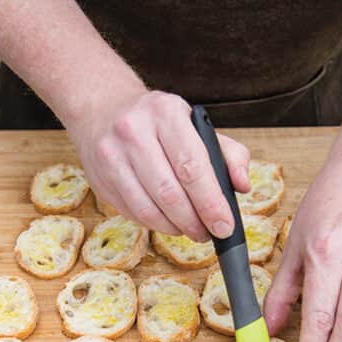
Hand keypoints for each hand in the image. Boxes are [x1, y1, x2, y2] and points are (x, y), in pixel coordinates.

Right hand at [67, 89, 250, 240]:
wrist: (103, 108)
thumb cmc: (160, 123)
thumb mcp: (199, 127)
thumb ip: (230, 155)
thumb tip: (243, 186)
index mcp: (166, 113)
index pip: (192, 167)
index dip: (211, 203)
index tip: (225, 226)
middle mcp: (134, 131)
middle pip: (169, 192)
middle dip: (195, 222)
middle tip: (209, 233)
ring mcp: (111, 155)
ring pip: (148, 208)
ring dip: (175, 228)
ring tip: (191, 230)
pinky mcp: (98, 177)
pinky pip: (132, 212)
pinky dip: (155, 224)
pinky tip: (168, 222)